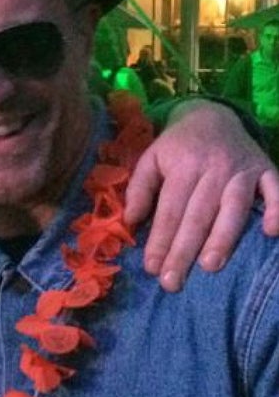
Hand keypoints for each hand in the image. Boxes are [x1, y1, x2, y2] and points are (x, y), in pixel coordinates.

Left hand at [124, 100, 278, 291]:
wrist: (213, 114)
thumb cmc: (178, 146)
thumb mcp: (151, 158)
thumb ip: (139, 188)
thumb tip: (131, 222)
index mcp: (183, 165)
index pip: (170, 209)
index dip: (160, 239)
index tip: (151, 268)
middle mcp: (213, 168)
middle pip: (198, 215)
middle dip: (184, 250)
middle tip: (173, 282)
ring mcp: (242, 170)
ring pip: (233, 208)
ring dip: (223, 237)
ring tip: (210, 266)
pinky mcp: (266, 170)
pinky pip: (276, 190)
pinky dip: (277, 209)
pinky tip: (272, 232)